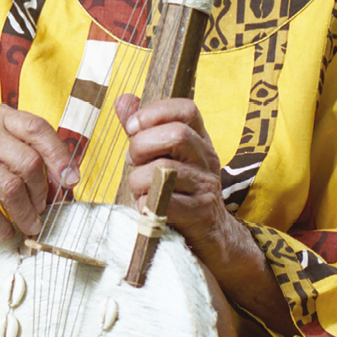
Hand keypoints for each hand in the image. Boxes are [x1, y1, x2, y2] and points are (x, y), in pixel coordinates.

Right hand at [0, 103, 78, 240]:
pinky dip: (2, 227)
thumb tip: (52, 171)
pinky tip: (4, 233)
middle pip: (29, 164)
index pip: (38, 130)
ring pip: (11, 189)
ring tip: (29, 226)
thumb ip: (9, 139)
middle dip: (44, 194)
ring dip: (27, 215)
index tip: (71, 181)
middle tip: (44, 210)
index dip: (60, 157)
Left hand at [114, 93, 294, 336]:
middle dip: (142, 146)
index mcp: (199, 140)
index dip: (156, 111)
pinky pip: (164, 203)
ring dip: (138, 181)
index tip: (134, 126)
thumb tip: (124, 100)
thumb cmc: (179, 191)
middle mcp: (207, 160)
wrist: (213, 237)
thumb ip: (143, 129)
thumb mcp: (164, 156)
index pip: (187, 109)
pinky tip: (145, 208)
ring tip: (138, 190)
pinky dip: (145, 205)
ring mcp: (206, 187)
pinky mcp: (199, 215)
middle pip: (177, 135)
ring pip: (164, 171)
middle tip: (133, 162)